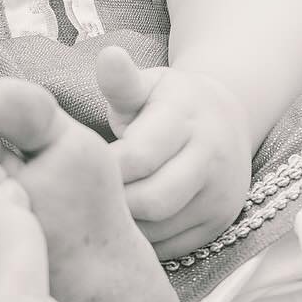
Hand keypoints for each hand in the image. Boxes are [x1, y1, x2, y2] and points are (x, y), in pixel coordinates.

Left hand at [96, 46, 251, 260]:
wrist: (225, 119)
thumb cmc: (166, 102)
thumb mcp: (145, 84)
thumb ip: (122, 81)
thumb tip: (109, 55)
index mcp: (185, 118)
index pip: (139, 156)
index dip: (104, 168)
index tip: (77, 168)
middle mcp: (211, 158)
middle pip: (153, 199)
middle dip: (114, 203)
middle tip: (83, 199)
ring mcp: (220, 195)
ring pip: (164, 228)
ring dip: (126, 227)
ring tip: (96, 214)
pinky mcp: (220, 223)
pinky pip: (176, 247)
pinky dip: (145, 243)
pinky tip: (122, 228)